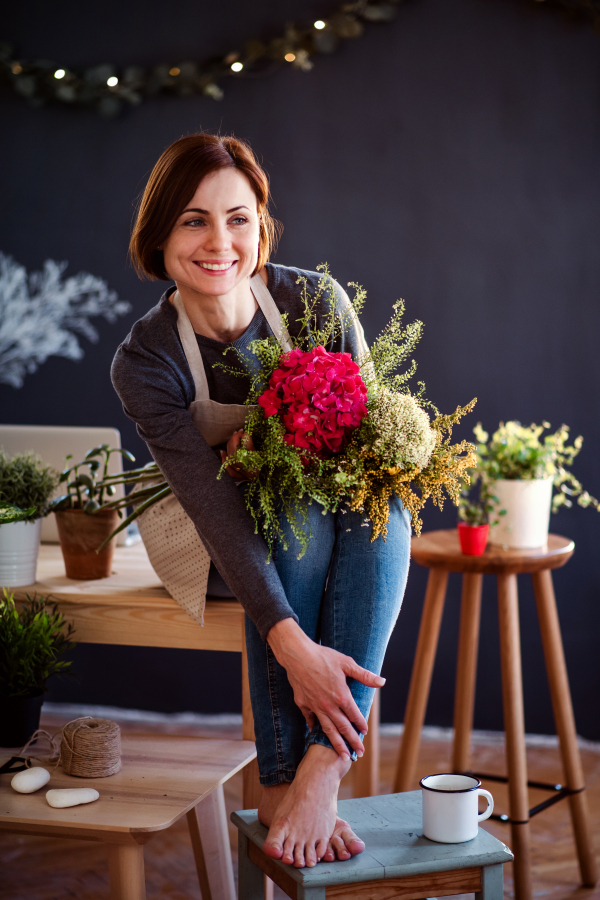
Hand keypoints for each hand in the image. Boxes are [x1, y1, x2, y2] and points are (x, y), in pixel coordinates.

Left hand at [220, 430, 257, 480]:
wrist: (262, 482)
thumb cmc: (264, 468)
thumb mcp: (262, 456)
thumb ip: (253, 446)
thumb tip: (246, 434)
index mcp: (252, 459)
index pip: (246, 442)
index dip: (246, 435)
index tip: (247, 431)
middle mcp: (242, 464)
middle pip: (235, 447)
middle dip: (237, 436)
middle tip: (241, 431)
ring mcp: (236, 469)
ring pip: (229, 453)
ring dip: (230, 443)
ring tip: (234, 436)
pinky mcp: (233, 474)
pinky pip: (225, 464)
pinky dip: (223, 457)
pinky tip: (223, 451)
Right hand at [266, 618, 384, 758]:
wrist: (297, 655)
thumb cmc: (324, 656)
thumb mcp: (347, 663)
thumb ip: (364, 675)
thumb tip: (382, 682)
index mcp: (342, 696)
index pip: (355, 716)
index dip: (361, 725)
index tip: (365, 732)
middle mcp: (329, 705)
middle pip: (343, 728)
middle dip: (352, 742)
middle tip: (359, 753)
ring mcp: (315, 706)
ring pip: (328, 729)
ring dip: (336, 744)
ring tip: (343, 756)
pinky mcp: (303, 704)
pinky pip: (310, 719)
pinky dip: (313, 727)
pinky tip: (316, 733)